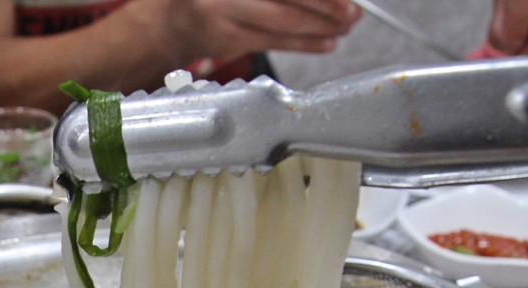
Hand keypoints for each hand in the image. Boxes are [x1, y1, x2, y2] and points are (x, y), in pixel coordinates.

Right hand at [151, 0, 362, 60]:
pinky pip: (274, 42)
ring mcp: (223, 10)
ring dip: (322, 26)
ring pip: (283, 20)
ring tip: (346, 25)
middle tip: (352, 10)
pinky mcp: (226, 39)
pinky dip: (305, 44)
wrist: (175, 18)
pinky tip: (326, 42)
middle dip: (327, 3)